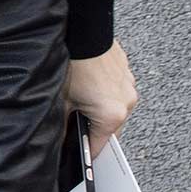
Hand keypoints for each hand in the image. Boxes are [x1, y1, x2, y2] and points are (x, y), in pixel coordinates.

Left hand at [64, 41, 137, 156]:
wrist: (84, 32)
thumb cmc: (74, 64)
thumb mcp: (62, 101)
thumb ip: (62, 125)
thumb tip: (60, 139)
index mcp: (112, 115)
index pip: (99, 146)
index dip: (87, 153)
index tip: (81, 158)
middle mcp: (126, 103)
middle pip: (109, 128)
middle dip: (93, 128)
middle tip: (77, 123)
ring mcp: (129, 87)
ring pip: (114, 109)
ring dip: (100, 109)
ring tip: (82, 99)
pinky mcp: (127, 73)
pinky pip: (117, 92)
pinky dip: (105, 93)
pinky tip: (90, 85)